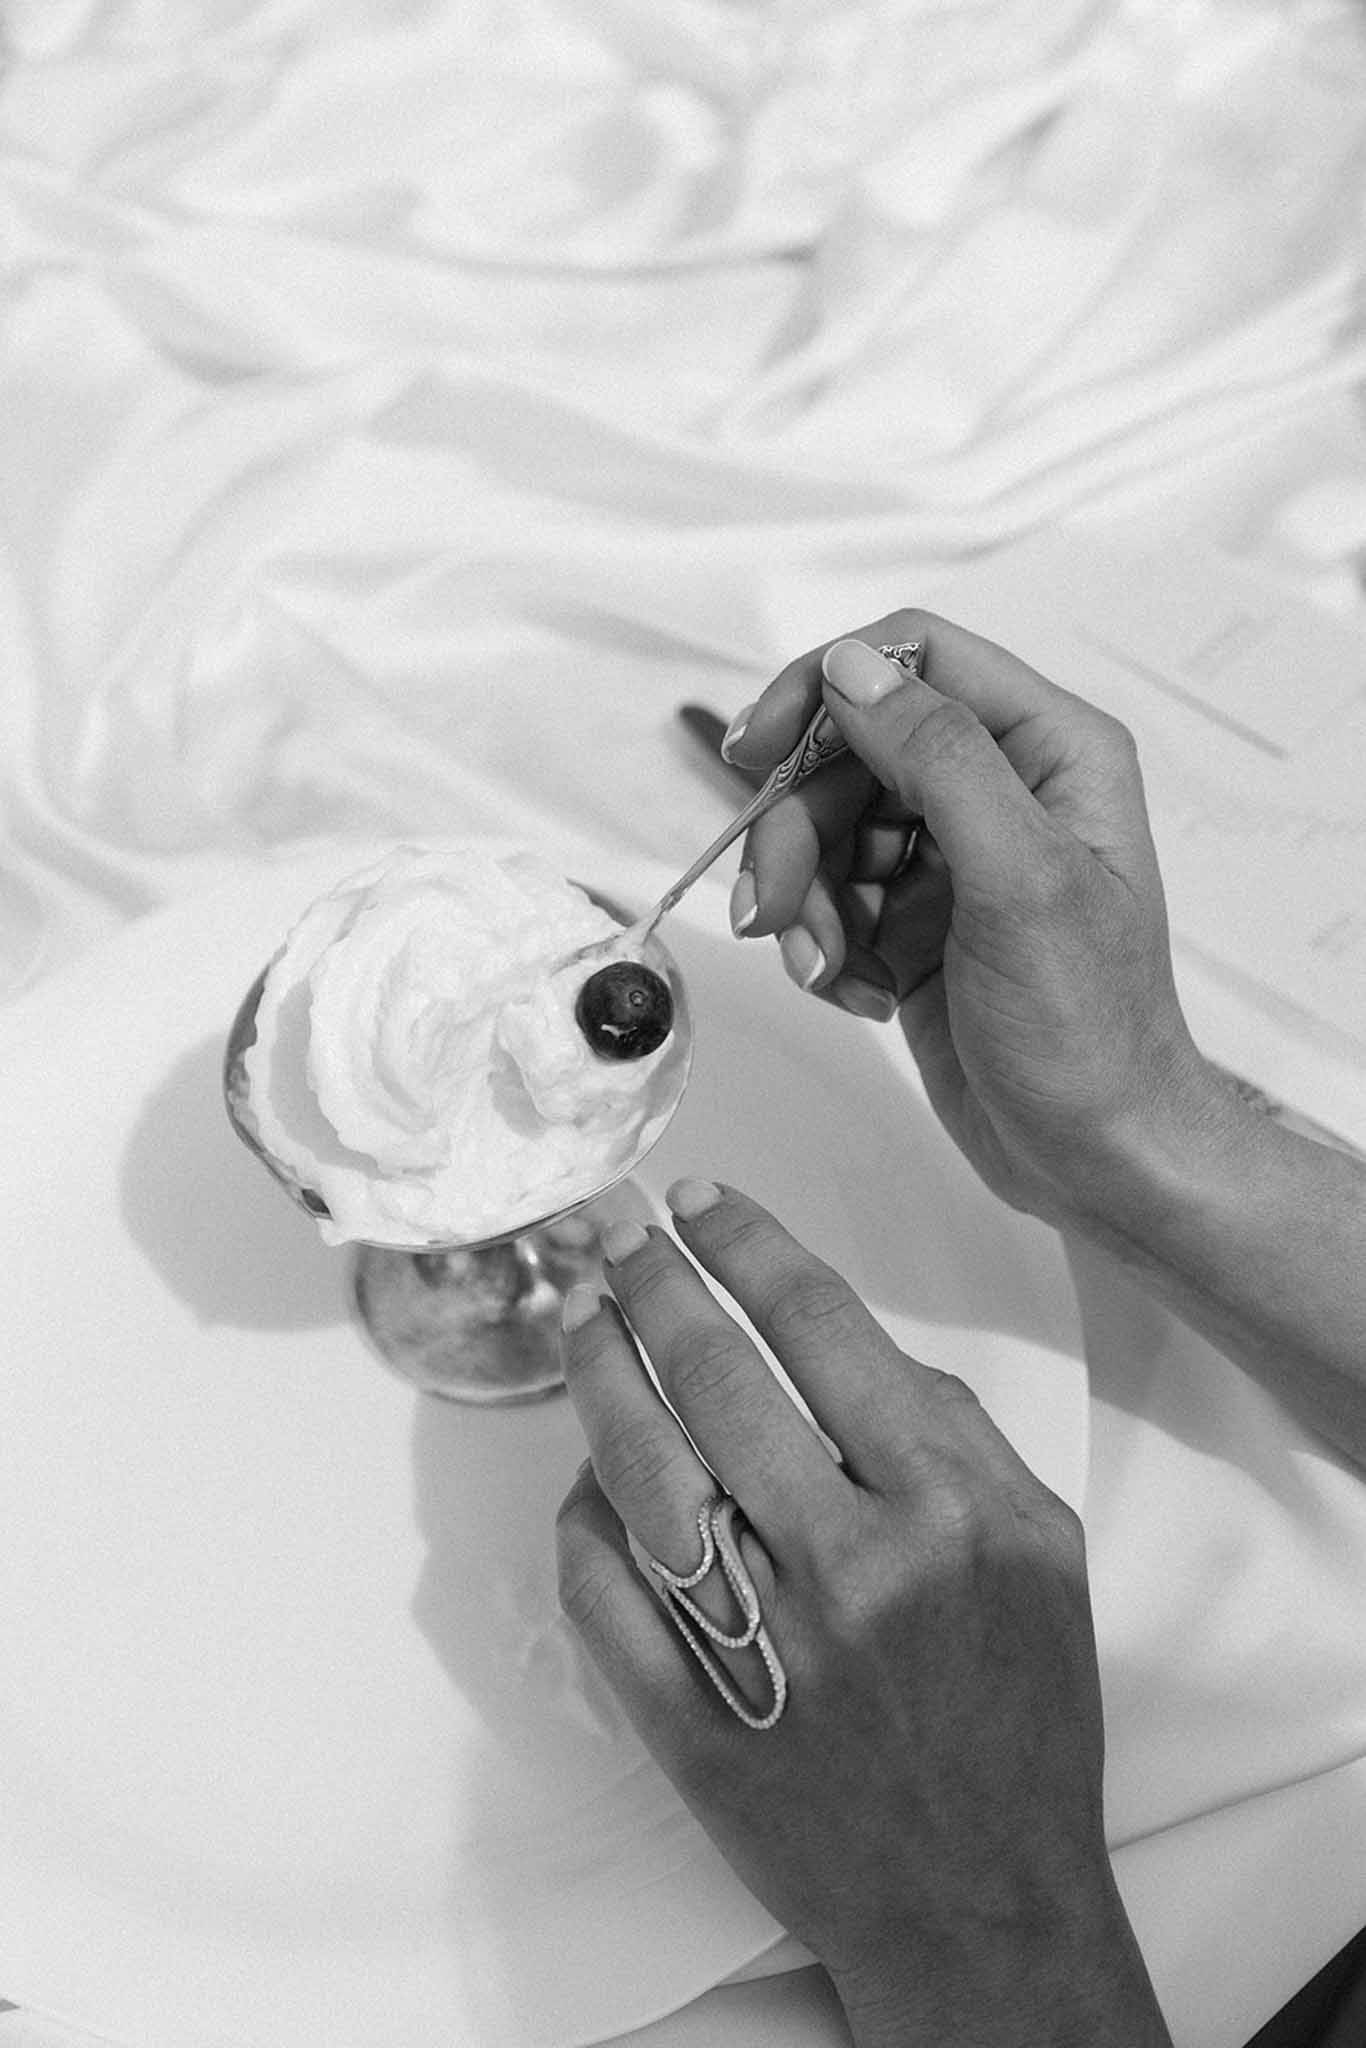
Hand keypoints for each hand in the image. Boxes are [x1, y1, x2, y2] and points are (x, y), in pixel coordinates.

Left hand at [556, 1182, 1171, 2047]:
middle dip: (654, 1285)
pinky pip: (604, 1596)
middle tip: (620, 1238)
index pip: (822, 1330)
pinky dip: (582, 1520)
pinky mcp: (692, 1724)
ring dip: (599, 1380)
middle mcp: (852, 1568)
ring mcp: (763, 1650)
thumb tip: (837, 1340)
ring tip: (580, 1321)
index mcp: (947, 1508)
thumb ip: (954, 1432)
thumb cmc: (1019, 1715)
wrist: (982, 1900)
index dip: (748, 1247)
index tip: (702, 1201)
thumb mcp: (1041, 1550)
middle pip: (716, 1381)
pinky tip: (586, 1471)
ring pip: (642, 1475)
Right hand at [725, 611, 1220, 1228]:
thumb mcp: (1021, 880)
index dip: (824, 689)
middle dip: (798, 829)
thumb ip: (940, 758)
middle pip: (850, 750)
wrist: (1096, 1158)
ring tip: (823, 969)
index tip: (757, 752)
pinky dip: (821, 943)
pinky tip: (855, 993)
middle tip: (772, 907)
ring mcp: (952, 856)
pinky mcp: (915, 920)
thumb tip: (851, 667)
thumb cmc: (1088, 1030)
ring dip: (803, 899)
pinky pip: (829, 896)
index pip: (916, 657)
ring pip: (827, 827)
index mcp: (1050, 751)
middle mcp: (1000, 788)